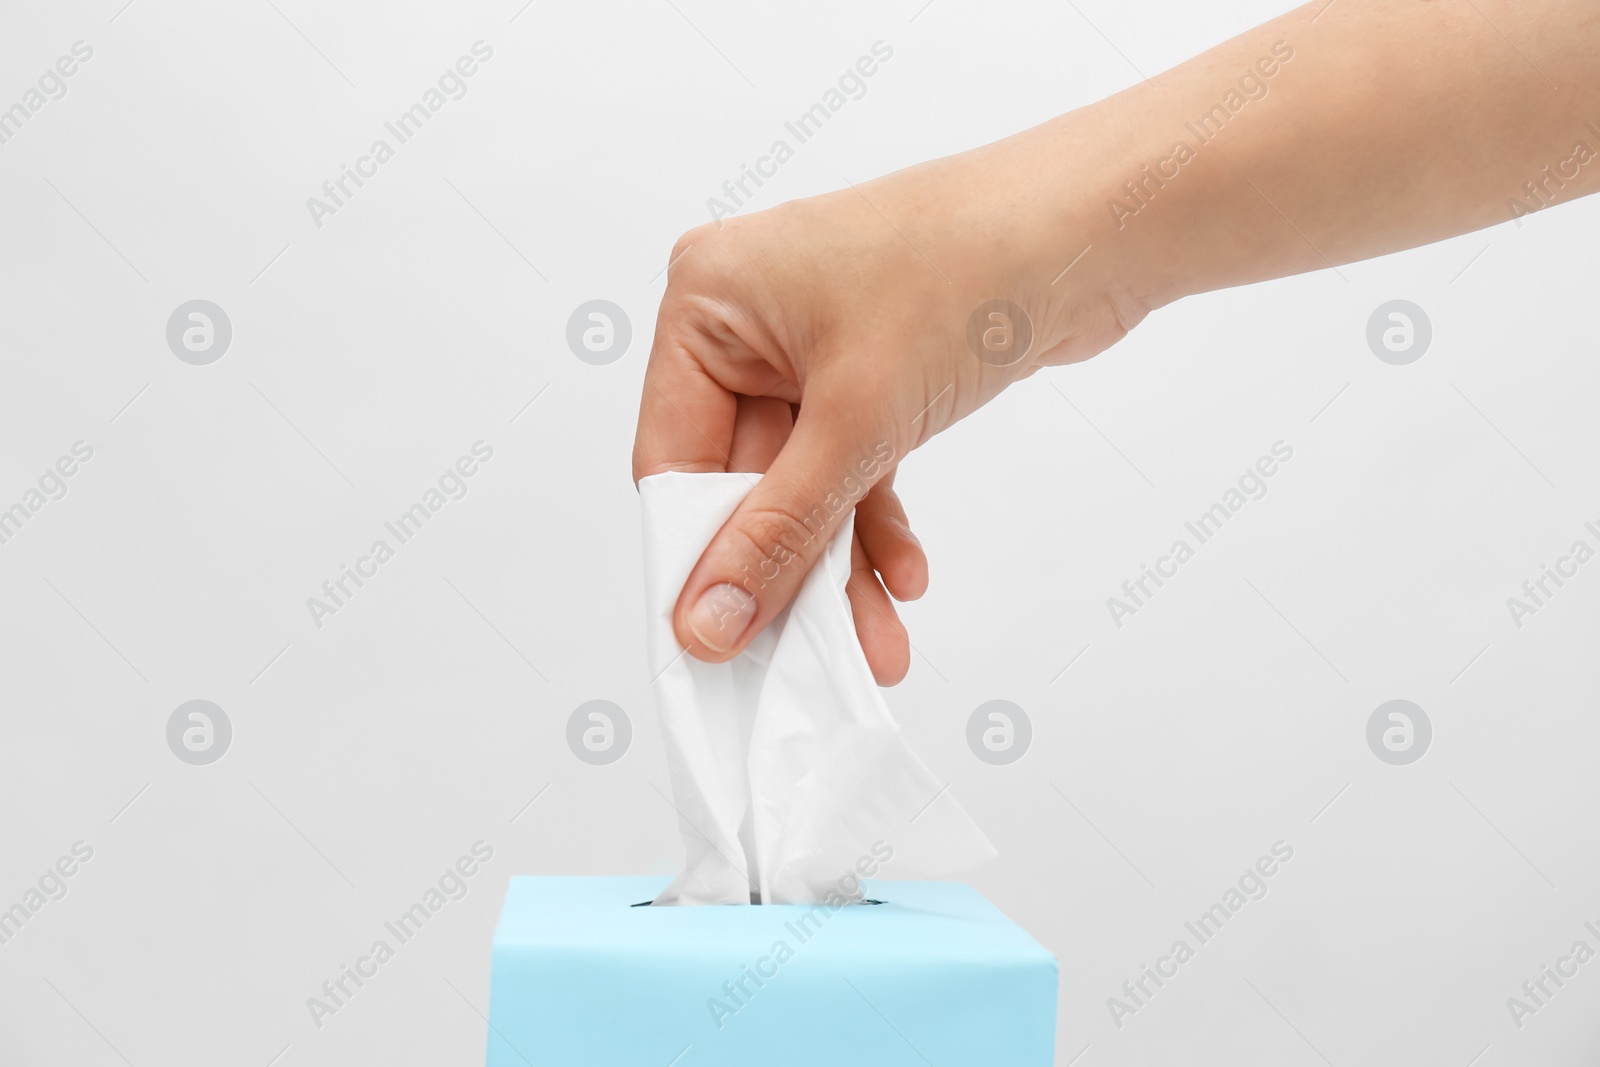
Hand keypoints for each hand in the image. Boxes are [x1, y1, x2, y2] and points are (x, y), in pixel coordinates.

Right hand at [632, 145, 1146, 682]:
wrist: (1094, 226)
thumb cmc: (969, 268)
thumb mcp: (856, 420)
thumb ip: (779, 530)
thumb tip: (710, 618)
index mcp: (708, 299)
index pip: (672, 459)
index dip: (694, 557)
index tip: (714, 642)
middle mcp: (748, 320)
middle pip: (740, 481)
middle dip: (784, 574)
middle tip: (802, 660)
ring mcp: (810, 346)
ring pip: (802, 485)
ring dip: (836, 565)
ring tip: (873, 643)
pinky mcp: (869, 370)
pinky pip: (849, 466)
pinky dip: (873, 522)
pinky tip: (906, 577)